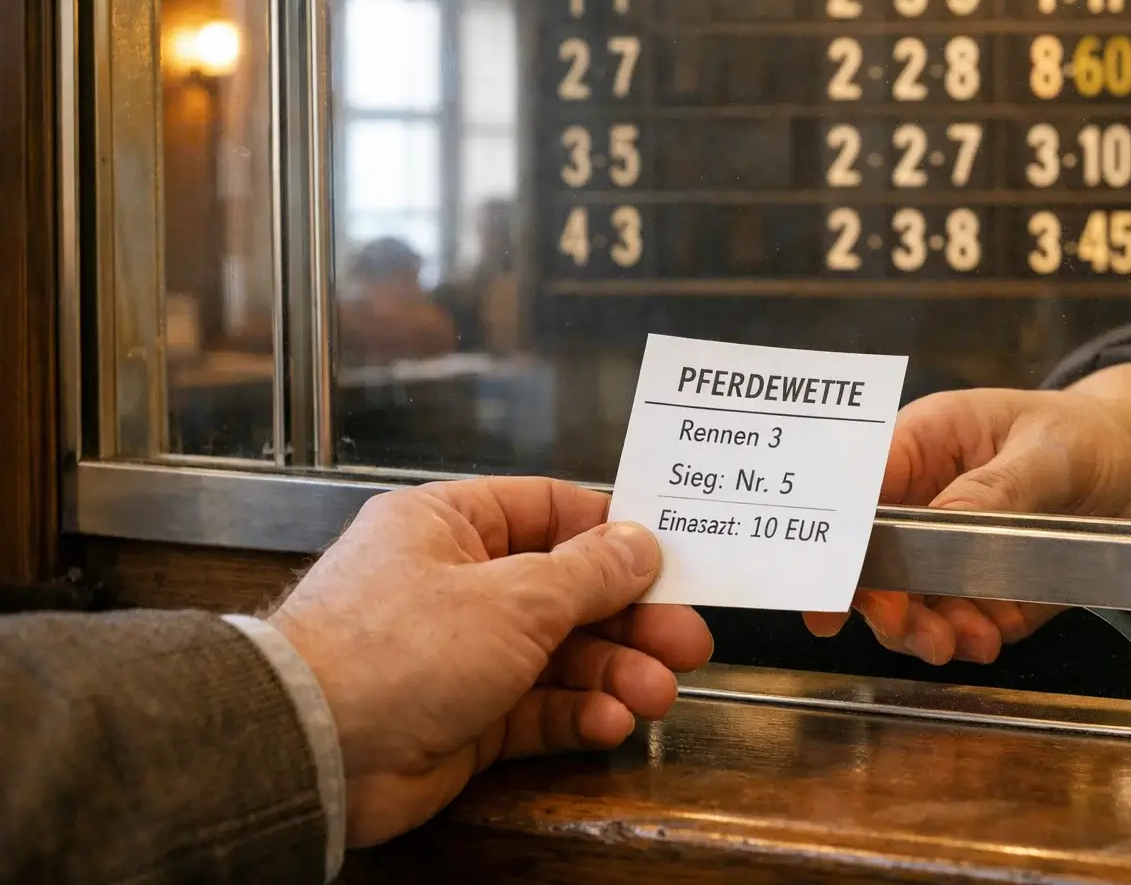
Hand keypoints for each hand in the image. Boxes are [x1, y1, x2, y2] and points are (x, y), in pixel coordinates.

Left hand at [266, 477, 713, 847]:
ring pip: (560, 656)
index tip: (668, 558)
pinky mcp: (464, 717)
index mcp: (451, 525)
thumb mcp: (513, 596)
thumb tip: (638, 544)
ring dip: (614, 673)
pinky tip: (609, 722)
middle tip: (685, 640)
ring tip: (656, 693)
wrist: (311, 752)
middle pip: (566, 591)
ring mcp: (459, 653)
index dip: (613, 535)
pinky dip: (576, 715)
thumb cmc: (387, 651)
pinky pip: (536, 709)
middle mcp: (455, 584)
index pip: (550, 512)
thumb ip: (588, 572)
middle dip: (630, 619)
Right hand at [804, 365, 1130, 664]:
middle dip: (880, 600)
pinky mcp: (975, 594)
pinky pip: (952, 627)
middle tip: (903, 624)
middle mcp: (917, 503)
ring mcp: (942, 554)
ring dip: (921, 632)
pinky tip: (988, 635)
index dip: (834, 541)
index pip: (854, 494)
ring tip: (959, 639)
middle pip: (867, 561)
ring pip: (902, 605)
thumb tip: (941, 520)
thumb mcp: (1044, 451)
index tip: (830, 587)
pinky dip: (963, 640)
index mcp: (918, 446)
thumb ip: (993, 489)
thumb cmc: (1079, 436)